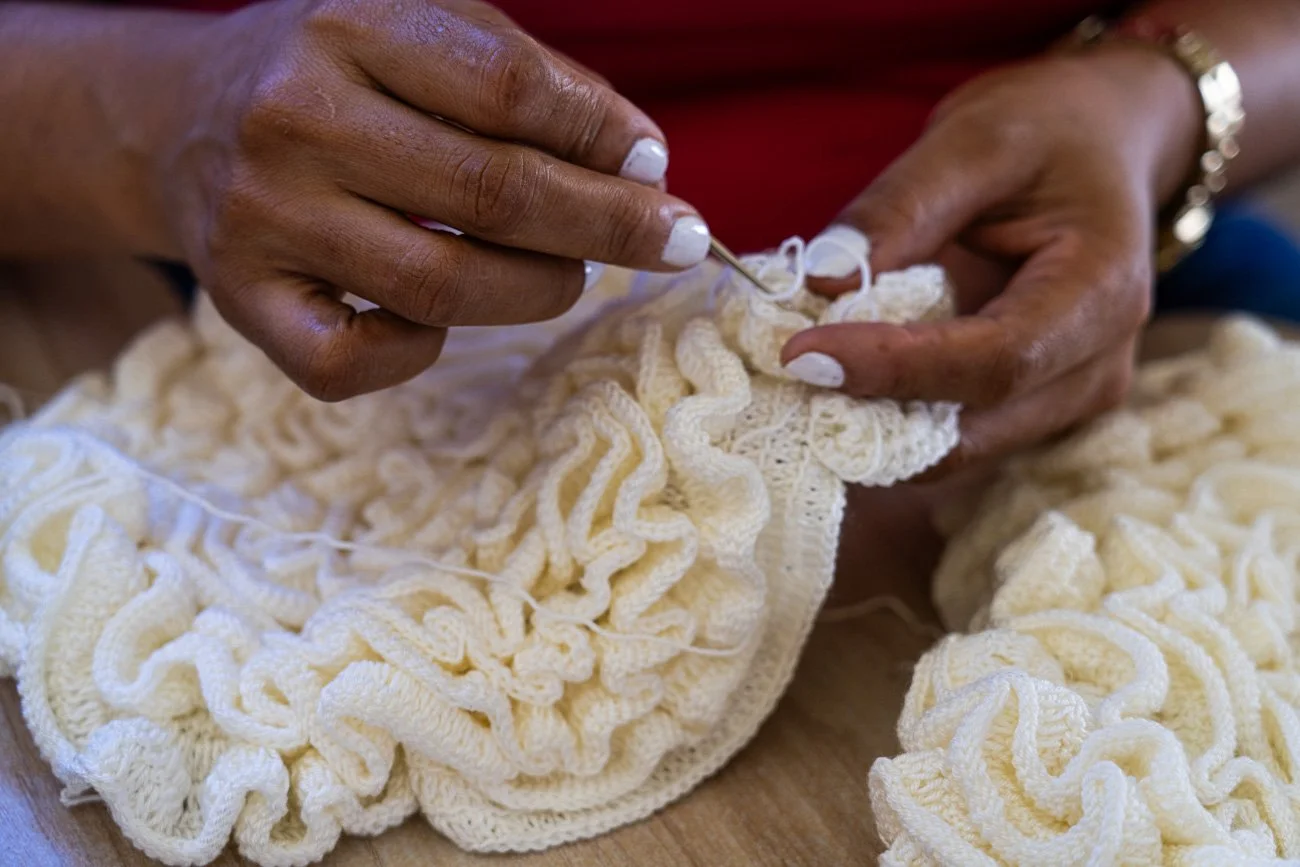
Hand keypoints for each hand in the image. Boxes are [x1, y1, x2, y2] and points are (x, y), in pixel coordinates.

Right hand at [141, 0, 707, 399]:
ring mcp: (261, 219)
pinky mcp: (241, 300)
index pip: (507, 87)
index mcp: (348, 27)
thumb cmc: (334, 73)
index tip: (659, 167)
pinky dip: (418, 352)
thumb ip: (527, 81)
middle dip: (608, 226)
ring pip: (439, 286)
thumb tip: (639, 161)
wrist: (182, 116)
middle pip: (491, 194)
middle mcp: (294, 120)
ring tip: (573, 274)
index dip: (600, 135)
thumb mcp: (416, 29)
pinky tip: (444, 319)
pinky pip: (351, 361)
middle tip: (677, 242)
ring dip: (538, 290)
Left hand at [783, 45, 1201, 472]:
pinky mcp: (1031, 408)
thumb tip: (820, 280)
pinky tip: (837, 378)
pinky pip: (950, 435)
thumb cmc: (1047, 131)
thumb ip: (896, 210)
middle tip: (780, 374)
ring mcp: (1067, 397)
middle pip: (974, 429)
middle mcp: (1097, 365)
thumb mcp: (972, 141)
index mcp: (1103, 291)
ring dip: (872, 425)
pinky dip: (888, 417)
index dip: (893, 368)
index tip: (800, 353)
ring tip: (801, 373)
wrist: (1101, 142)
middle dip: (870, 415)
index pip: (996, 362)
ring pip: (956, 448)